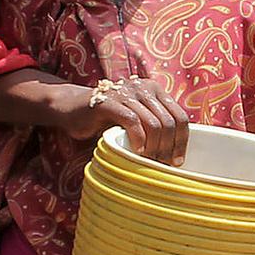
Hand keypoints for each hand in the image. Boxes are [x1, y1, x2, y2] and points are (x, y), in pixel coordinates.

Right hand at [75, 77, 189, 163]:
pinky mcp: (109, 102)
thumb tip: (175, 154)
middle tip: (162, 166)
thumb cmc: (105, 119)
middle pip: (169, 122)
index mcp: (155, 90)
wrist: (71, 108)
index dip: (182, 141)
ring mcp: (126, 93)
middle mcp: (143, 88)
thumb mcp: (136, 119)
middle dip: (168, 148)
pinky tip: (136, 151)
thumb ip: (154, 126)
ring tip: (149, 162)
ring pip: (154, 124)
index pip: (180, 116)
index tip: (177, 161)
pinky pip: (133, 121)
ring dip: (154, 148)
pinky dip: (138, 139)